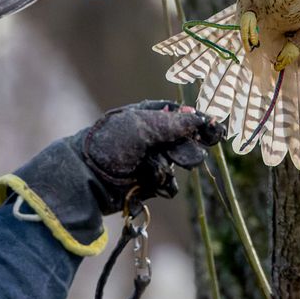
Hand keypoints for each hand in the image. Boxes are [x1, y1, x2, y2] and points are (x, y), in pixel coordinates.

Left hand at [83, 101, 223, 207]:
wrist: (87, 178)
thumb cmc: (111, 144)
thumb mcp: (143, 126)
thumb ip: (174, 123)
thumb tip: (199, 117)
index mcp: (148, 116)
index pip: (181, 115)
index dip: (197, 120)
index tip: (213, 126)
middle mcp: (152, 137)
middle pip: (185, 139)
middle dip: (190, 144)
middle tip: (199, 145)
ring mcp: (151, 160)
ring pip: (180, 162)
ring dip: (174, 163)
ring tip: (158, 166)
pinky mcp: (149, 183)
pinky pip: (170, 183)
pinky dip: (163, 182)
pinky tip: (151, 180)